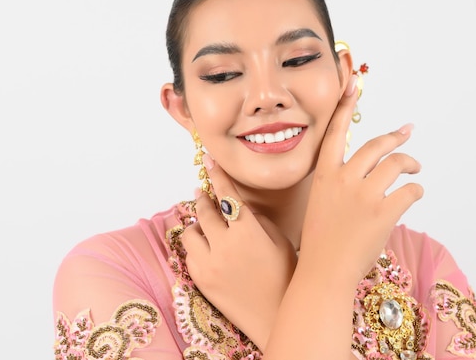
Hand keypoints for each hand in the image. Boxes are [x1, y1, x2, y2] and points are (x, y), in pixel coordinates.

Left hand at [180, 161, 296, 349]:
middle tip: (204, 193)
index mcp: (248, 232)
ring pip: (190, 232)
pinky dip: (197, 246)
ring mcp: (209, 264)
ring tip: (206, 225)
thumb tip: (239, 211)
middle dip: (204, 197)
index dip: (217, 175)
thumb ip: (257, 221)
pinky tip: (208, 248)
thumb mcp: (279, 241)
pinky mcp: (201, 280)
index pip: (227, 195)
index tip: (208, 161)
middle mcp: (224, 245)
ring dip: (198, 224)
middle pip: (205, 211)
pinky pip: (189, 254)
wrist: (275, 315)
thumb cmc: (285, 275)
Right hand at [299, 75, 423, 284]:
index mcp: (324, 175)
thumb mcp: (320, 204)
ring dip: (411, 164)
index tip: (354, 83)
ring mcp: (365, 195)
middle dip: (396, 137)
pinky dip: (417, 190)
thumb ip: (338, 184)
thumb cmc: (320, 243)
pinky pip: (410, 191)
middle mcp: (344, 178)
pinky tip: (416, 194)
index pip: (336, 132)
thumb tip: (365, 172)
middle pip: (377, 144)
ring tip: (416, 170)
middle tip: (407, 134)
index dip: (345, 106)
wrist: (322, 273)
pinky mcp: (385, 212)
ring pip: (397, 163)